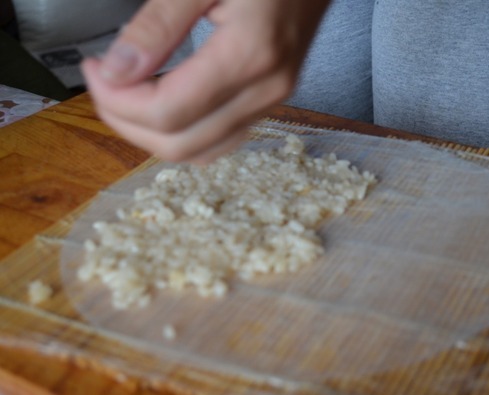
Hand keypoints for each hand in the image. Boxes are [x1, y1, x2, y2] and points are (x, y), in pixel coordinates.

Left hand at [81, 0, 330, 163]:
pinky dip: (184, 134)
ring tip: (127, 95)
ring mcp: (272, 100)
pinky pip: (220, 141)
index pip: (168, 112)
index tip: (95, 68)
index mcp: (250, 55)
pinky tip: (164, 106)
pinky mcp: (270, 100)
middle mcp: (266, 90)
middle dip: (127, 122)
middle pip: (180, 144)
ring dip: (153, 134)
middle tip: (103, 82)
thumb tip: (116, 73)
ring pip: (200, 152)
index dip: (119, 101)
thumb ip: (158, 25)